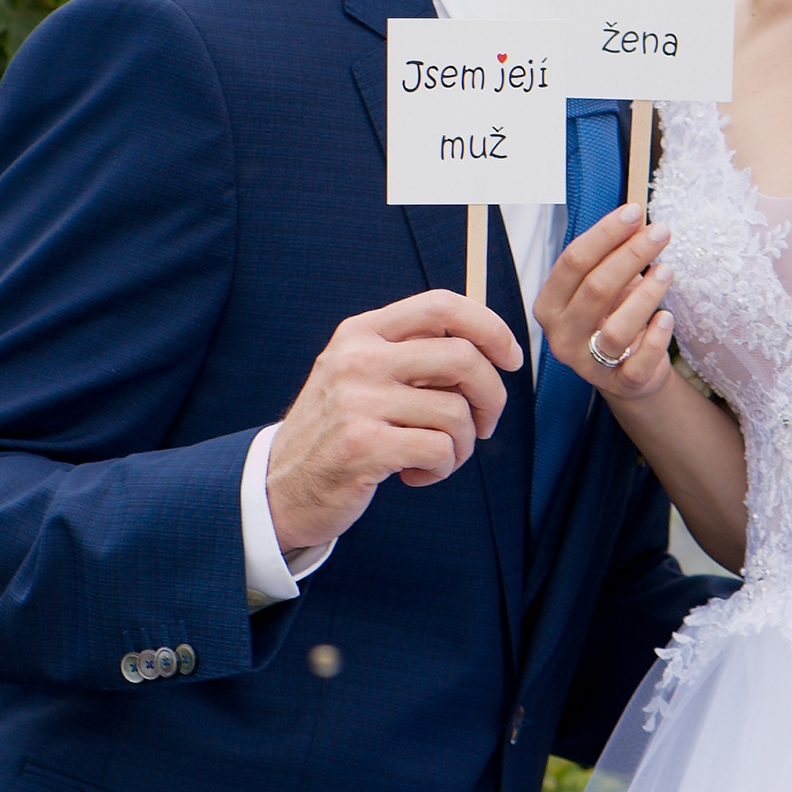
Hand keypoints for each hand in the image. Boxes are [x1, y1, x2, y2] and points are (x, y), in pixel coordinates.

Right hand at [267, 292, 522, 552]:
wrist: (280, 486)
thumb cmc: (341, 428)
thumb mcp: (363, 374)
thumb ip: (414, 354)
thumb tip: (491, 346)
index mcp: (363, 332)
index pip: (442, 305)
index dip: (490, 326)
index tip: (511, 357)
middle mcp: (358, 359)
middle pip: (463, 358)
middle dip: (491, 395)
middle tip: (485, 423)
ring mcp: (357, 401)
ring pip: (457, 412)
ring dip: (464, 444)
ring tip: (439, 456)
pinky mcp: (363, 446)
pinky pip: (440, 450)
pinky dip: (442, 468)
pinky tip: (415, 473)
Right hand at [534, 203, 675, 402]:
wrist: (628, 372)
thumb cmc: (613, 316)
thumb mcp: (605, 286)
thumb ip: (612, 256)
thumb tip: (636, 218)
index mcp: (549, 305)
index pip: (572, 262)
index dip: (604, 234)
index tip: (634, 212)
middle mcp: (561, 336)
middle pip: (595, 289)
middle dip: (631, 255)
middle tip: (660, 232)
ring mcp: (586, 364)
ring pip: (616, 329)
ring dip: (646, 294)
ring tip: (667, 269)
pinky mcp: (617, 385)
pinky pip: (637, 364)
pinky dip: (655, 339)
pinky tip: (667, 317)